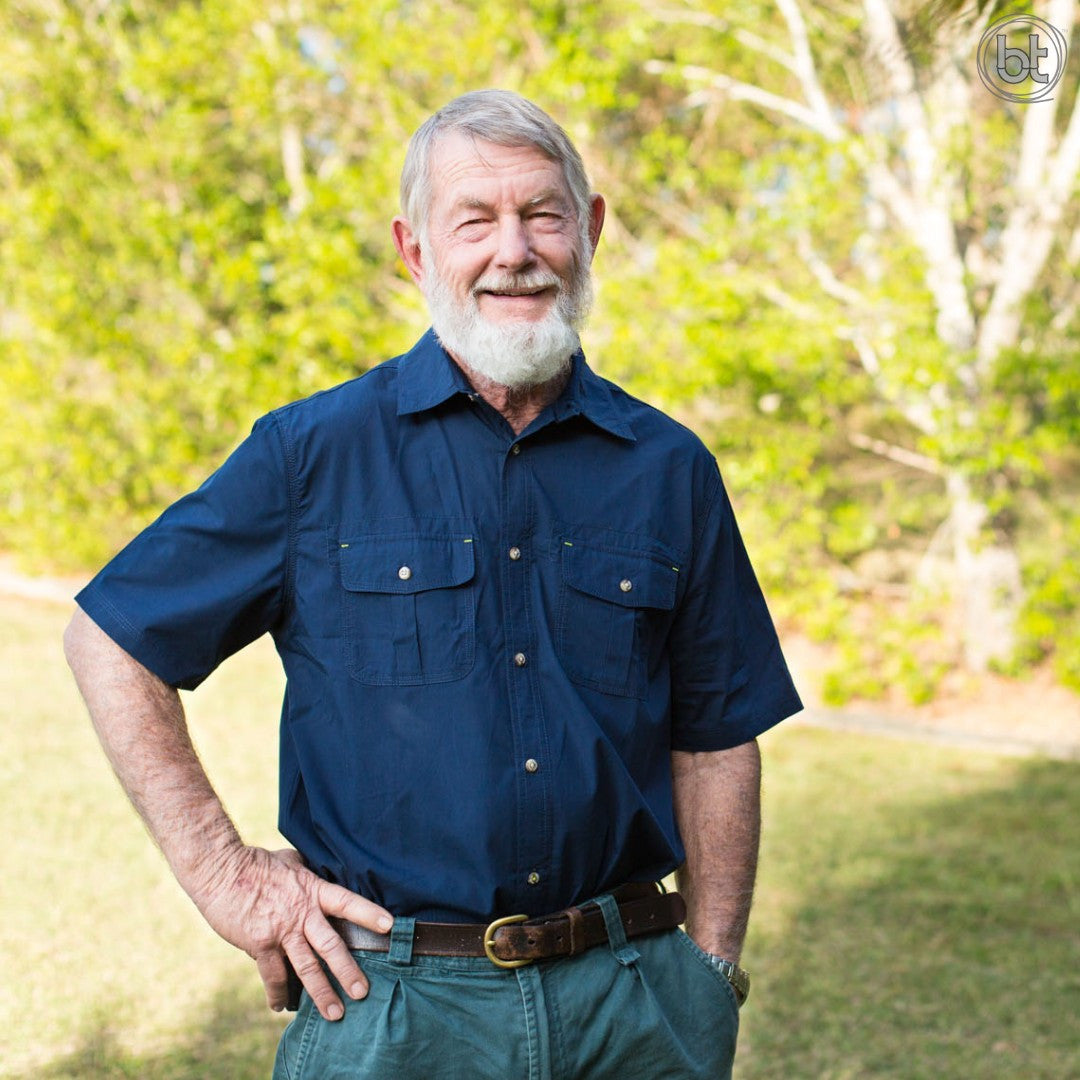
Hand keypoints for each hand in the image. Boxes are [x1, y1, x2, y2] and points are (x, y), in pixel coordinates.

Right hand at [194, 846, 392, 1020]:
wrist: (220, 869)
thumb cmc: (255, 862)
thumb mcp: (290, 861)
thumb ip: (306, 873)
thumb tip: (314, 871)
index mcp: (312, 890)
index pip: (347, 902)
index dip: (368, 913)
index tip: (389, 926)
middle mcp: (301, 912)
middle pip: (331, 945)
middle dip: (348, 971)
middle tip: (363, 992)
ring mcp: (281, 930)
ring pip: (307, 967)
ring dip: (321, 992)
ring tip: (335, 1013)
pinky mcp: (260, 943)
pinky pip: (273, 975)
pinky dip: (278, 993)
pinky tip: (282, 1007)